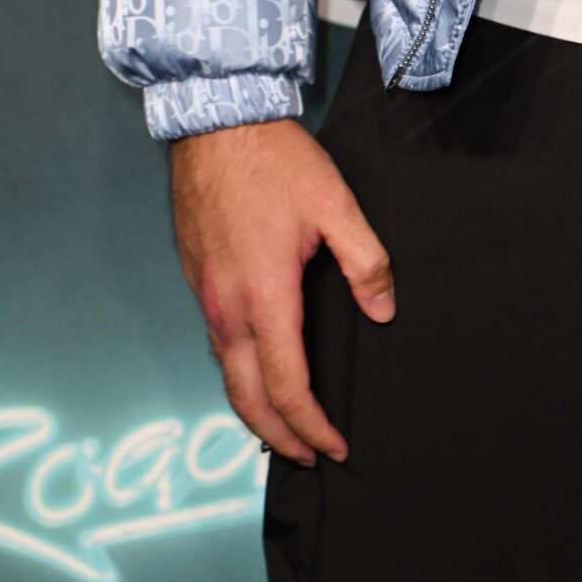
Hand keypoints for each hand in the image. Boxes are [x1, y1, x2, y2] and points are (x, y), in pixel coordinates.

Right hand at [169, 119, 394, 466]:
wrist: (216, 125)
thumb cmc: (275, 161)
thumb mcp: (335, 204)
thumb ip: (364, 260)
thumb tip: (383, 310)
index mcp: (265, 299)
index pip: (287, 387)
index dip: (312, 425)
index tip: (335, 447)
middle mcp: (228, 309)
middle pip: (247, 399)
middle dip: (279, 437)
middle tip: (310, 456)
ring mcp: (207, 297)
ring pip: (227, 375)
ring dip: (255, 411)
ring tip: (286, 426)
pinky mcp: (198, 280)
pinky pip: (217, 346)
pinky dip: (239, 376)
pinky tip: (258, 370)